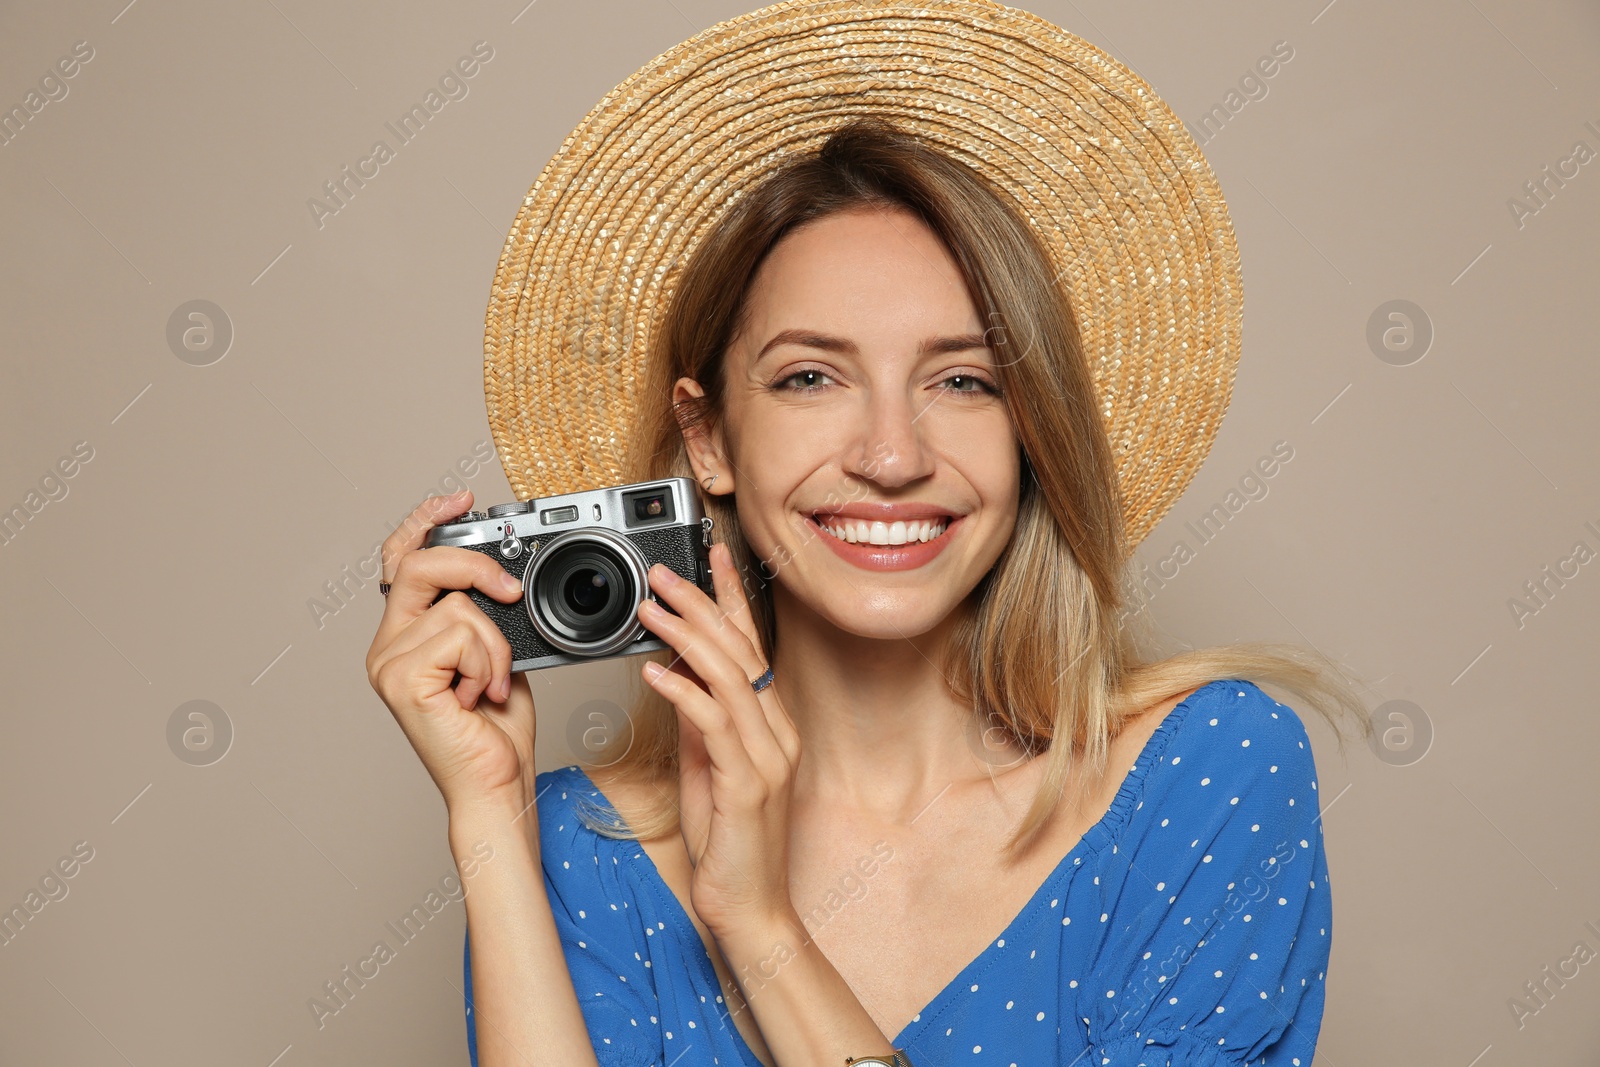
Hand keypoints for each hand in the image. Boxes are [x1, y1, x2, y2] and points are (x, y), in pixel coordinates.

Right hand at [365, 489, 537, 816]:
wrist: (496, 782)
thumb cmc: (497, 727)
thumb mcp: (496, 653)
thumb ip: (482, 613)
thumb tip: (500, 575)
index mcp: (405, 635)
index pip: (400, 560)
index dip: (425, 522)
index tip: (460, 500)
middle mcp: (387, 646)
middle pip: (418, 565)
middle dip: (474, 565)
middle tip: (512, 591)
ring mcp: (389, 663)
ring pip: (459, 607)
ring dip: (498, 644)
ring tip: (493, 683)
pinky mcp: (402, 680)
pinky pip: (463, 635)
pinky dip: (491, 662)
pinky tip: (482, 696)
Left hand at [635, 542, 801, 939]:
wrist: (750, 907)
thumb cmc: (729, 846)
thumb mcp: (709, 770)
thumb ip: (700, 724)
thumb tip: (676, 676)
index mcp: (771, 725)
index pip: (752, 646)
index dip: (731, 598)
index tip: (710, 558)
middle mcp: (777, 732)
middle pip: (742, 650)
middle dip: (701, 603)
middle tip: (662, 572)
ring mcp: (768, 756)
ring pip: (730, 676)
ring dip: (686, 635)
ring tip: (649, 606)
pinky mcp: (749, 782)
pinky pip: (714, 722)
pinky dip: (682, 689)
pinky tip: (653, 670)